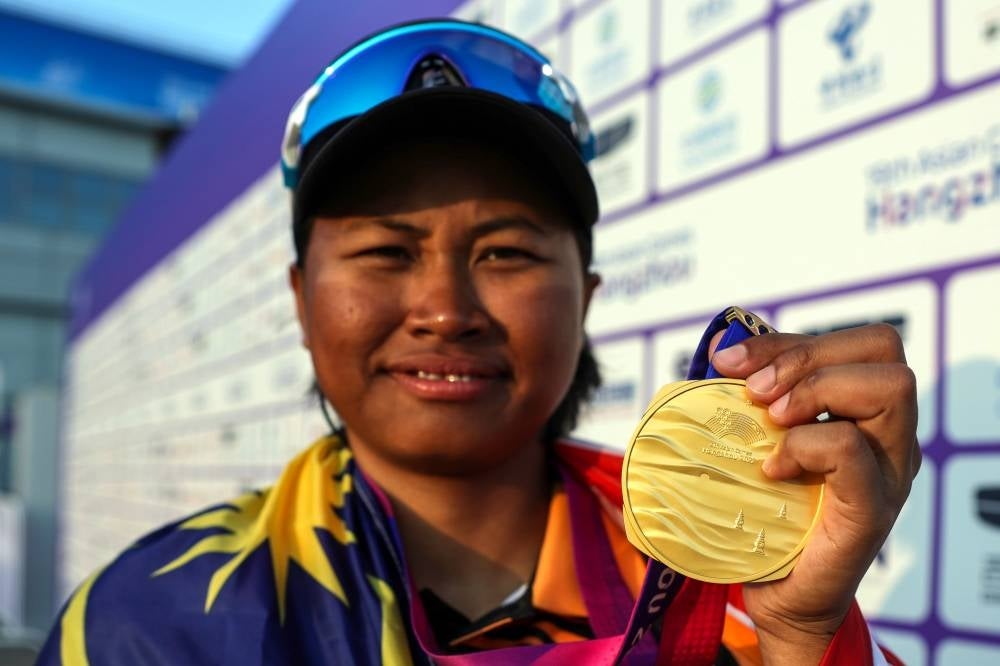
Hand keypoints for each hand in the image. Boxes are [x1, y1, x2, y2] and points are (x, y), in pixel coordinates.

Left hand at [710, 324, 920, 664]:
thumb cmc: (767, 514)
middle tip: (753, 393)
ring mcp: (890, 470)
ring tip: (770, 422)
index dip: (789, 341)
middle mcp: (890, 434)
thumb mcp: (757, 440)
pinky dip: (803, 446)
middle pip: (882, 347)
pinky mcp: (872, 507)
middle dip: (804, 355)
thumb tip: (722, 347)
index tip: (728, 362)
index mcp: (865, 411)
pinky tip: (771, 469)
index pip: (853, 342)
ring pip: (887, 385)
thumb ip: (753, 395)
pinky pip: (851, 448)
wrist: (780, 595)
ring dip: (814, 390)